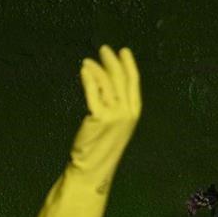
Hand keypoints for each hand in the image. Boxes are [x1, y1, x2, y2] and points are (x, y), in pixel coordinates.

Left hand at [70, 45, 141, 183]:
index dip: (129, 64)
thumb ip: (114, 104)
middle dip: (112, 61)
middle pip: (121, 79)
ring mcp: (114, 115)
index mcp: (134, 112)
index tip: (123, 51)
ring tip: (87, 61)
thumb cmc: (101, 146)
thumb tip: (106, 82)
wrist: (93, 167)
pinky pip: (94, 92)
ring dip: (97, 68)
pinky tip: (84, 71)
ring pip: (107, 83)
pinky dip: (89, 79)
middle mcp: (127, 112)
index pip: (134, 82)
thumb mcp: (114, 123)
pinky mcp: (99, 117)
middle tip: (104, 49)